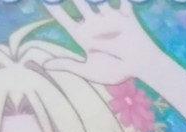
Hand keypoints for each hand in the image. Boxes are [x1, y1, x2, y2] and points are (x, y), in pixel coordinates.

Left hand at [44, 0, 169, 88]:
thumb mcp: (89, 71)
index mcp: (83, 34)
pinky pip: (124, 2)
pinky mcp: (127, 17)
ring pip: (99, 1)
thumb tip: (44, 65)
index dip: (53, 7)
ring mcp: (110, 18)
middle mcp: (94, 22)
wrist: (141, 70)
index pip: (63, 18)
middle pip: (79, 3)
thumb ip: (68, 65)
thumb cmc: (116, 70)